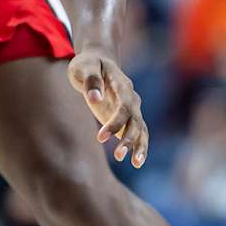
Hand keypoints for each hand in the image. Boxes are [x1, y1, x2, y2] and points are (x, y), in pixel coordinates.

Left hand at [68, 46, 148, 166]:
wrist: (97, 61)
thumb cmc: (88, 64)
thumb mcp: (84, 67)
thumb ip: (91, 81)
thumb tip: (95, 99)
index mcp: (122, 85)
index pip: (124, 106)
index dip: (115, 123)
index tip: (101, 138)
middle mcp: (131, 98)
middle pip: (135, 120)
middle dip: (128, 139)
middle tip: (117, 156)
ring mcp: (131, 108)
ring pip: (141, 128)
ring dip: (139, 146)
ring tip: (136, 164)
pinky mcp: (127, 117)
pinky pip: (138, 133)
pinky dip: (140, 146)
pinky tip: (137, 162)